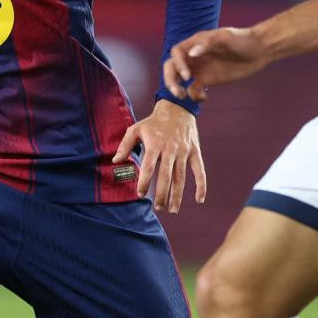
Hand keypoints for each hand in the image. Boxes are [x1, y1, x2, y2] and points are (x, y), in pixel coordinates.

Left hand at [112, 98, 206, 213]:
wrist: (177, 108)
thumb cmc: (153, 122)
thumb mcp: (136, 129)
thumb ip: (125, 145)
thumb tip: (116, 161)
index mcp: (155, 144)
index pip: (149, 166)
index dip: (145, 181)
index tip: (141, 194)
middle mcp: (170, 149)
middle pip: (166, 175)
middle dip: (162, 193)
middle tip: (159, 207)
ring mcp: (184, 151)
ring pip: (181, 176)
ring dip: (178, 194)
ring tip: (173, 209)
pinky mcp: (194, 151)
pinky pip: (199, 170)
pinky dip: (201, 185)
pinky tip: (200, 199)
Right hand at [161, 26, 271, 102]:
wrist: (259, 50)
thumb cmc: (243, 39)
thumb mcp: (226, 37)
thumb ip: (208, 43)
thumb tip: (191, 54)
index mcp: (195, 43)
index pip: (176, 53)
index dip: (177, 65)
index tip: (188, 76)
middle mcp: (194, 56)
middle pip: (172, 67)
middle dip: (170, 79)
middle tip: (177, 92)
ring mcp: (200, 68)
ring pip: (180, 79)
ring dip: (177, 89)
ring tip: (183, 96)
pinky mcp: (208, 80)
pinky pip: (194, 89)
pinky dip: (194, 95)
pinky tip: (204, 97)